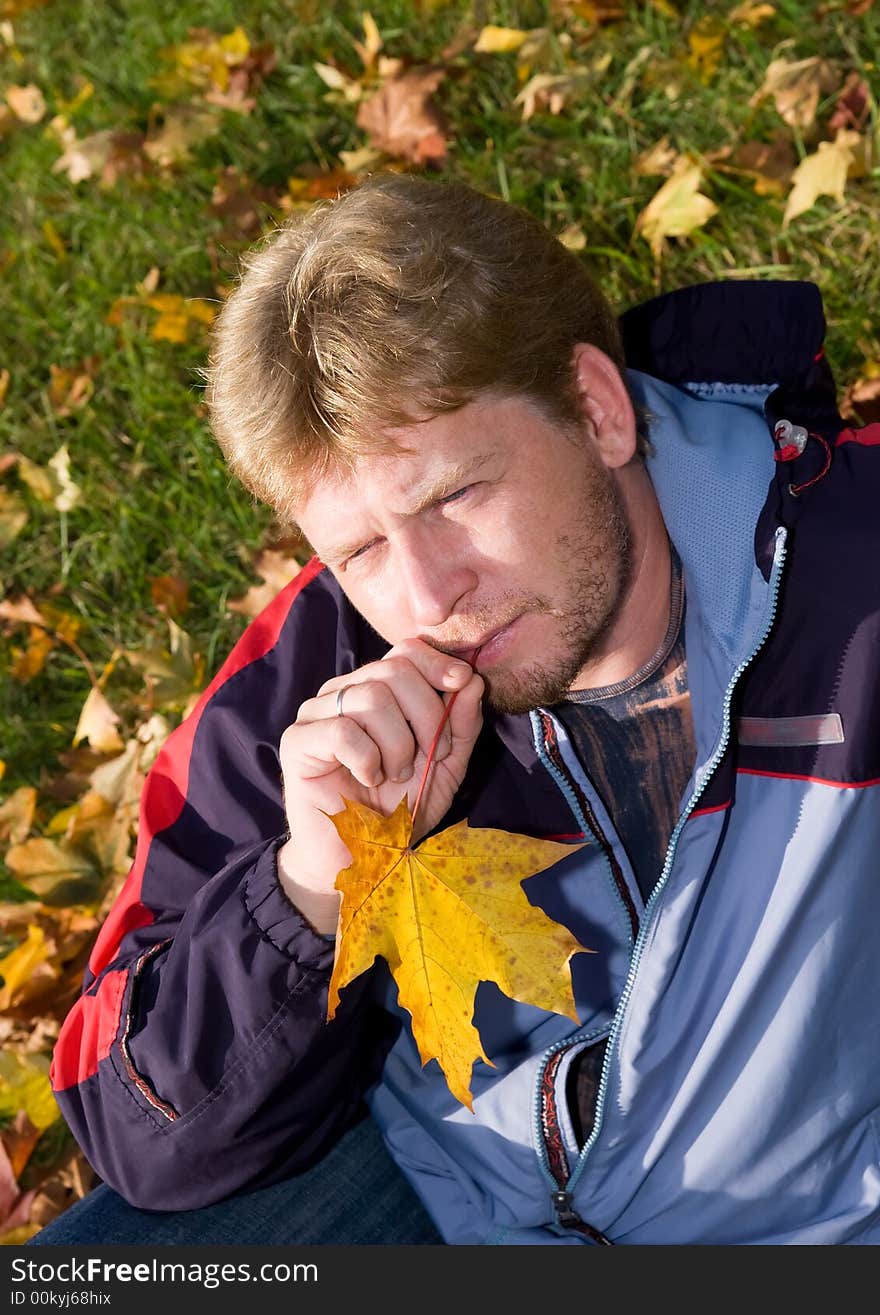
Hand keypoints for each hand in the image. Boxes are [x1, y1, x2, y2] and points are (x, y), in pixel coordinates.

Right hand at [276, 639, 483, 932]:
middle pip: (393, 670)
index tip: (460, 685)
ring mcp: (316, 714)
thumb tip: (472, 679)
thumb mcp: (445, 766)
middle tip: (422, 759)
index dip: (436, 663)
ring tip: (393, 774)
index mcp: (375, 691)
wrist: (362, 859)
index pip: (405, 651)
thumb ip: (461, 724)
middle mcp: (342, 693)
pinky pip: (343, 729)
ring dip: (397, 744)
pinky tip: (367, 780)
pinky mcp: (297, 742)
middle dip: (425, 714)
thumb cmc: (399, 811)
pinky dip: (368, 759)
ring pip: (371, 697)